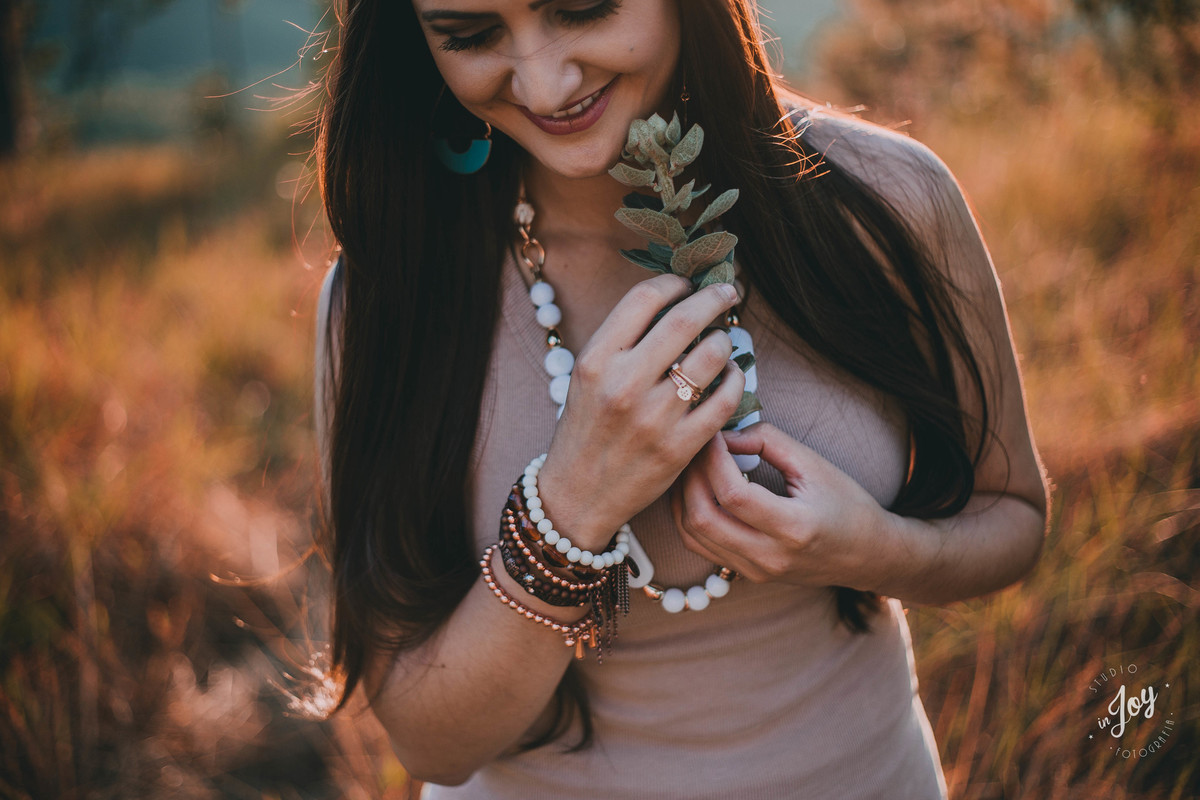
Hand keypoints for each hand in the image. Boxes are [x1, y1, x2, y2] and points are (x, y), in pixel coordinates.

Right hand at [535, 275, 745, 552]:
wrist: (577, 495)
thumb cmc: (585, 430)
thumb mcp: (587, 379)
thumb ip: (622, 343)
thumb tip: (674, 304)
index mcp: (596, 360)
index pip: (644, 299)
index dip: (675, 282)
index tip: (689, 284)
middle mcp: (624, 384)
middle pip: (684, 319)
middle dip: (715, 298)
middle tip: (729, 292)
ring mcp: (654, 417)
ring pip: (710, 356)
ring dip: (725, 340)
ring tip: (723, 341)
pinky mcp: (680, 447)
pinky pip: (724, 401)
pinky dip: (735, 381)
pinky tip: (731, 377)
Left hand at [669, 423, 893, 589]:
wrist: (868, 555)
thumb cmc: (847, 504)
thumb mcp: (814, 464)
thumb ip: (768, 441)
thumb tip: (725, 434)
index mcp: (794, 528)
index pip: (732, 494)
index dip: (713, 459)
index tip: (713, 433)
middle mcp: (770, 556)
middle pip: (702, 517)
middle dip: (691, 476)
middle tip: (697, 446)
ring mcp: (756, 570)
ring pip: (693, 534)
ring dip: (684, 495)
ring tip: (693, 464)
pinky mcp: (747, 574)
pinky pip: (700, 545)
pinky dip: (689, 514)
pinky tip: (697, 489)